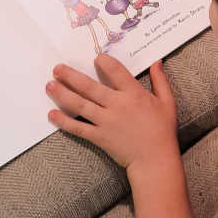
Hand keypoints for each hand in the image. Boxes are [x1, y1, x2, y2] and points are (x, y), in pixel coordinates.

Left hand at [46, 55, 177, 172]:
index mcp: (134, 94)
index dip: (103, 62)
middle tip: (57, 68)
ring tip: (50, 85)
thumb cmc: (162, 131)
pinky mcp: (99, 137)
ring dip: (62, 94)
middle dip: (71, 76)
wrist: (155, 160)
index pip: (115, 71)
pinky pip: (78, 127)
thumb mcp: (167, 102)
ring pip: (80, 104)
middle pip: (89, 86)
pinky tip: (52, 114)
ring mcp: (106, 121)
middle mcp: (117, 105)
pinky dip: (64, 121)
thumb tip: (156, 62)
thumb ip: (160, 81)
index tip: (96, 58)